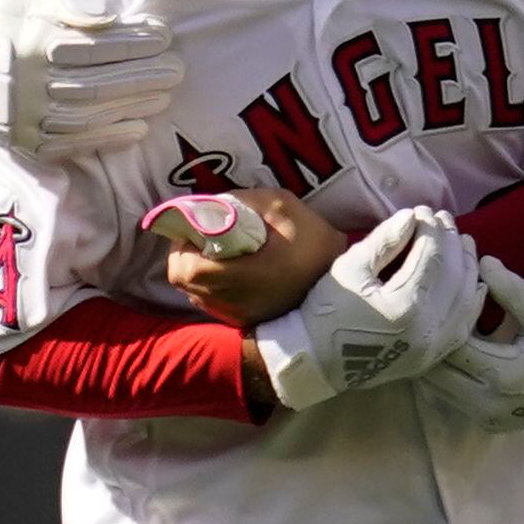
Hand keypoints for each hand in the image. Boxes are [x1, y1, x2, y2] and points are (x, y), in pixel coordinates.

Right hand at [0, 0, 183, 158]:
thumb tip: (107, 18)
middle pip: (98, 84)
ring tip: (165, 96)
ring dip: (132, 107)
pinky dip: (108, 137)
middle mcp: (26, 84)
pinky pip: (72, 143)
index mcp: (30, 43)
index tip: (164, 35)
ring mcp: (23, 116)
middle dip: (143, 77)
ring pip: (89, 116)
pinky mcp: (22, 140)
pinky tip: (137, 128)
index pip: (96, 46)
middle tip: (178, 70)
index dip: (135, 42)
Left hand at [165, 188, 344, 325]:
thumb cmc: (313, 240)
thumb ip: (244, 201)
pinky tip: (229, 267)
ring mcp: (240, 316)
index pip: (188, 270)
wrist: (342, 280)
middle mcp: (237, 302)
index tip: (193, 228)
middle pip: (184, 283)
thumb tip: (211, 203)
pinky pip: (211, 302)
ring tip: (215, 250)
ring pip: (194, 294)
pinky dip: (208, 284)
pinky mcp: (246, 321)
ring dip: (195, 270)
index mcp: (245, 275)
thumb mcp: (282, 205)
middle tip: (200, 236)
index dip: (181, 247)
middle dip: (184, 256)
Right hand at [251, 207, 483, 409]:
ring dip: (467, 265)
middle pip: (454, 274)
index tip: (423, 209)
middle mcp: (428, 329)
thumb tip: (412, 216)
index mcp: (405, 305)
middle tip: (442, 218)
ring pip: (466, 299)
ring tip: (460, 241)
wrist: (317, 362)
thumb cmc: (327, 311)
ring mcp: (434, 347)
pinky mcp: (434, 357)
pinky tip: (474, 280)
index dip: (431, 228)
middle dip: (451, 241)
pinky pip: (465, 325)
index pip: (432, 256)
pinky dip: (472, 300)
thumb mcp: (350, 267)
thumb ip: (384, 241)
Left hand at [421, 257, 523, 430]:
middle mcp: (486, 402)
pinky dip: (449, 373)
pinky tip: (456, 350)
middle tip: (433, 310)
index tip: (448, 293)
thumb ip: (510, 288)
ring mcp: (484, 417)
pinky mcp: (486, 424)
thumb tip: (480, 262)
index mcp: (502, 374)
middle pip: (435, 370)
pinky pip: (452, 395)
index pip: (452, 344)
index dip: (446, 317)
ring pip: (438, 386)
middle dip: (433, 339)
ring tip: (442, 327)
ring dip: (437, 357)